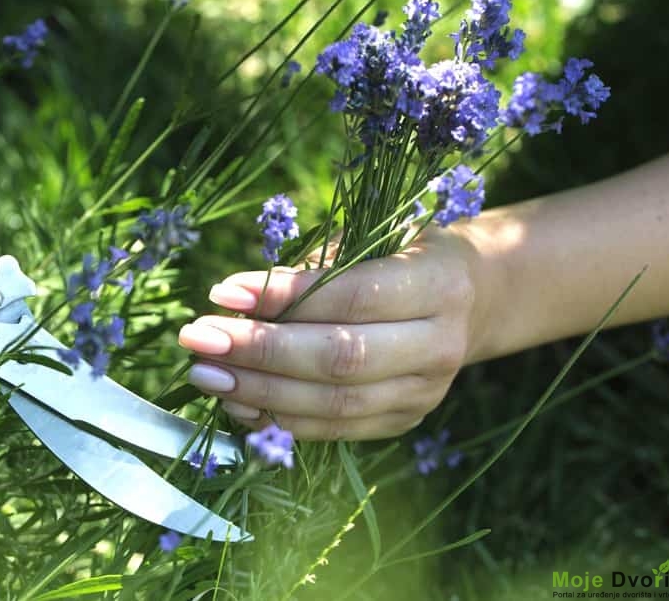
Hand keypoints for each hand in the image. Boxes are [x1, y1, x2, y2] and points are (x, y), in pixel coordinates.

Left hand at [178, 226, 489, 439]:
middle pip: (341, 357)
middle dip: (261, 351)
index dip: (284, 298)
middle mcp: (439, 344)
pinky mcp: (403, 421)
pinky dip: (279, 419)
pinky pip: (334, 429)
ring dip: (260, 391)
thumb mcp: (374, 239)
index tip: (222, 293)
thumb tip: (235, 300)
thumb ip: (315, 268)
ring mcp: (423, 392)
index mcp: (438, 283)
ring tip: (205, 374)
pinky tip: (236, 401)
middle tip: (198, 339)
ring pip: (334, 403)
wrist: (471, 301)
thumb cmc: (403, 255)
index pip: (353, 296)